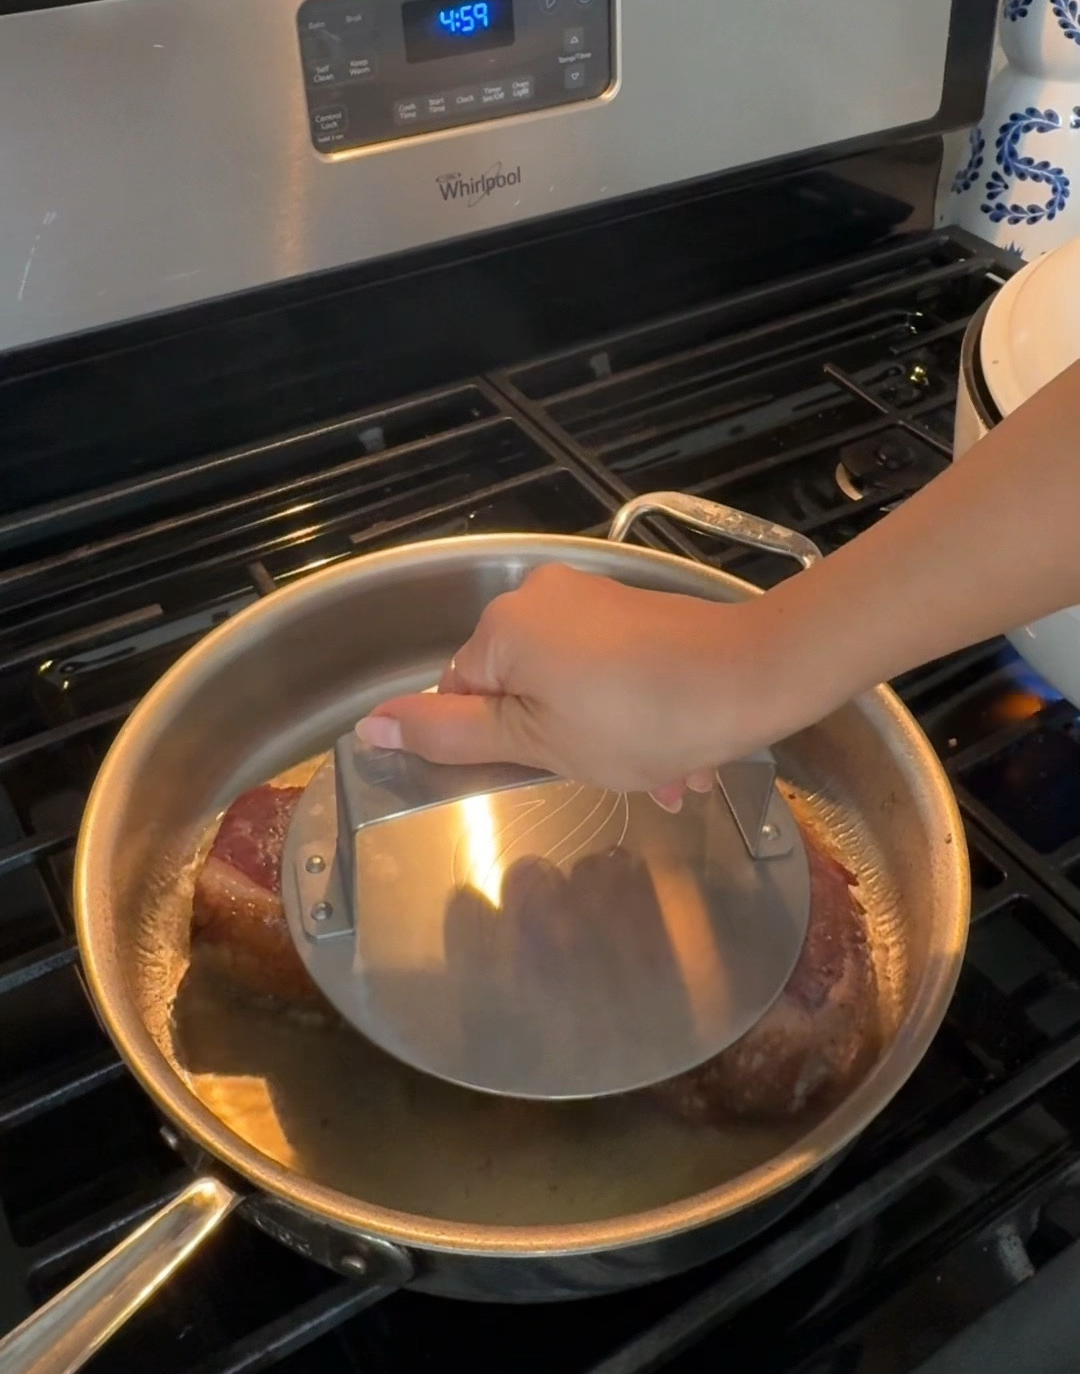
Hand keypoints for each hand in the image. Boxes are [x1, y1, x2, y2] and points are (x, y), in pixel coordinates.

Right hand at [356, 562, 783, 804]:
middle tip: (619, 778)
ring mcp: (595, 599)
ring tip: (666, 777)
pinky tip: (681, 757)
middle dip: (565, 746)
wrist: (756, 675)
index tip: (552, 769)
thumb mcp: (536, 741)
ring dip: (612, 743)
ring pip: (575, 688)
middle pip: (520, 690)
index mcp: (505, 624)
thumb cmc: (640, 719)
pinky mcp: (639, 611)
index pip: (461, 696)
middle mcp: (544, 595)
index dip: (501, 743)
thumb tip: (368, 725)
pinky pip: (615, 672)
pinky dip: (638, 715)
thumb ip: (451, 734)